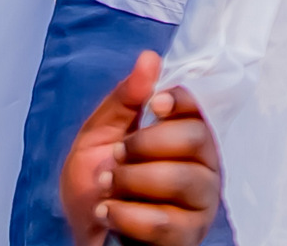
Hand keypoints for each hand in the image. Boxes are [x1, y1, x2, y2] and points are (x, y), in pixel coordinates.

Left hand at [60, 52, 220, 245]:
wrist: (83, 236)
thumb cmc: (97, 185)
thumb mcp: (100, 135)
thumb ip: (126, 100)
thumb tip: (150, 58)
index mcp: (186, 136)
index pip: (198, 107)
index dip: (179, 100)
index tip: (153, 105)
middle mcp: (203, 167)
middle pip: (193, 138)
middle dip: (143, 144)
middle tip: (117, 156)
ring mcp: (199, 205)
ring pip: (180, 179)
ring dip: (132, 180)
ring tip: (108, 187)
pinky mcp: (187, 238)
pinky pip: (162, 222)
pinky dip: (126, 215)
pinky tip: (108, 213)